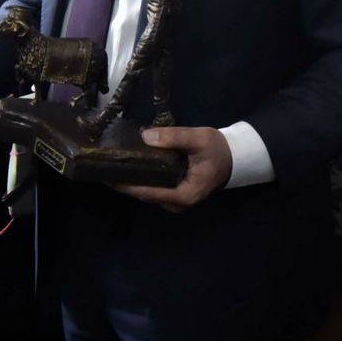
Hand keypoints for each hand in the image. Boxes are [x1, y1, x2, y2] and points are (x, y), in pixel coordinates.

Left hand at [112, 126, 230, 213]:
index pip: (149, 192)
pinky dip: (142, 180)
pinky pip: (154, 189)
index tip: (108, 176)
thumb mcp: (198, 138)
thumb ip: (174, 137)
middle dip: (125, 183)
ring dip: (132, 181)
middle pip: (145, 195)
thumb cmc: (218, 149)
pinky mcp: (175, 194)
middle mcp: (178, 204)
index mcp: (184, 195)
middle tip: (106, 166)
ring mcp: (176, 201)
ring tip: (113, 165)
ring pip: (148, 193)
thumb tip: (146, 136)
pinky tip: (130, 166)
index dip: (127, 185)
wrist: (235, 157)